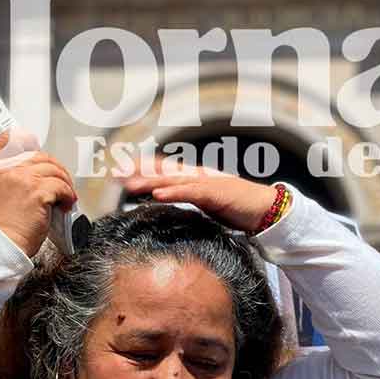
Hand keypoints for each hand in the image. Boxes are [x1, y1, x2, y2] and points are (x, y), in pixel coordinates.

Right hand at [0, 129, 76, 256]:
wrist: (0, 245)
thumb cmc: (2, 228)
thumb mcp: (0, 195)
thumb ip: (13, 180)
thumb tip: (37, 175)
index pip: (8, 141)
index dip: (25, 140)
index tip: (34, 144)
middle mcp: (9, 170)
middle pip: (40, 156)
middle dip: (55, 168)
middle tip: (61, 182)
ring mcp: (24, 179)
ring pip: (54, 170)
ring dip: (64, 183)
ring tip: (65, 196)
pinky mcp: (38, 192)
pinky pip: (61, 186)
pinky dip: (68, 195)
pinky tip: (65, 204)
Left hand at [118, 156, 279, 233]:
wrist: (265, 209)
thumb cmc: (236, 208)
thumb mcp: (206, 206)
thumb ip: (188, 204)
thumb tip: (168, 209)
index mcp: (194, 178)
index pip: (162, 170)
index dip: (140, 169)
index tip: (119, 172)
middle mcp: (197, 175)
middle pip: (161, 171)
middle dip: (137, 171)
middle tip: (114, 174)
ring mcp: (206, 182)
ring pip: (172, 179)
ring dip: (149, 181)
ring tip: (128, 184)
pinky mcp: (216, 192)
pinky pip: (190, 192)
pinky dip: (173, 192)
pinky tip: (158, 194)